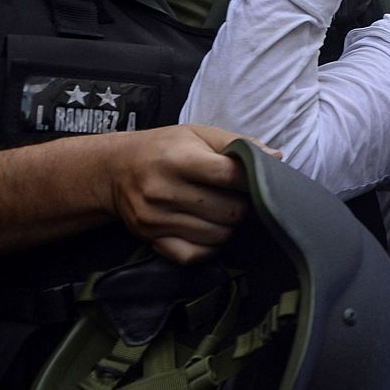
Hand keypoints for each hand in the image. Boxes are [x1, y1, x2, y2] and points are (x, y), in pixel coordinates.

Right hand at [105, 125, 251, 263]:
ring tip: (220, 210)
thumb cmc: (164, 148)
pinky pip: (194, 255)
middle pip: (228, 211)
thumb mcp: (197, 134)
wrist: (114, 169)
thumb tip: (275, 157)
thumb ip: (236, 143)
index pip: (229, 176)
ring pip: (217, 235)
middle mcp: (164, 190)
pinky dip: (209, 246)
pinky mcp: (151, 239)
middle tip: (235, 196)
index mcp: (178, 159)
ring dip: (227, 226)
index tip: (251, 178)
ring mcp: (156, 218)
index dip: (249, 179)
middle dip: (241, 205)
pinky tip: (207, 229)